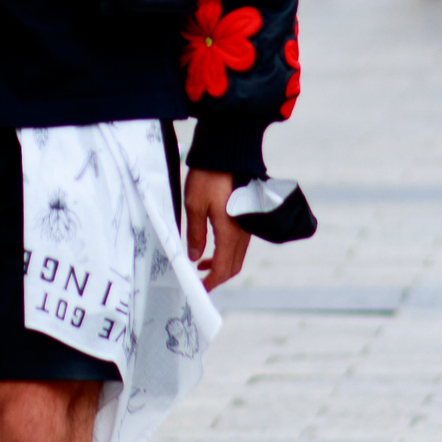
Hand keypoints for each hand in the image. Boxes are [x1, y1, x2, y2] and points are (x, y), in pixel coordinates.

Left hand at [185, 168, 249, 291]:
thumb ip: (195, 234)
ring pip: (237, 255)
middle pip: (234, 266)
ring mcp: (247, 225)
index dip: (212, 282)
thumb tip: (195, 257)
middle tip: (199, 280)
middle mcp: (243, 232)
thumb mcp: (194, 206)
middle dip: (218, 277)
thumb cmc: (209, 177)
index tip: (199, 288)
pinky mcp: (246, 217)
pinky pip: (239, 243)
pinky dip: (226, 251)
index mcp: (230, 233)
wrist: (228, 154)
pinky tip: (211, 246)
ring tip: (201, 264)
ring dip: (221, 264)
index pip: (224, 268)